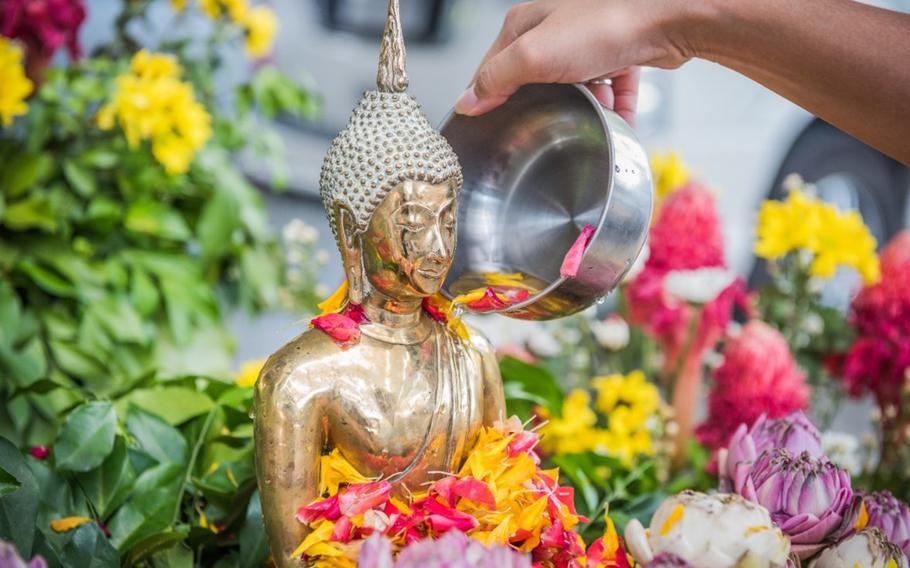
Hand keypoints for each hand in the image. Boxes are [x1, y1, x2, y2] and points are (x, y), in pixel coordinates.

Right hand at [455, 0, 694, 122]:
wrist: (665, 20)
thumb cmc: (603, 28)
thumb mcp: (534, 56)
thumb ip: (496, 78)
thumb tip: (467, 101)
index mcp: (524, 24)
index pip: (491, 67)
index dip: (489, 98)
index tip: (492, 124)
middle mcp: (553, 28)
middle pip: (533, 81)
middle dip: (544, 106)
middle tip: (546, 126)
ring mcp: (586, 40)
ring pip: (573, 88)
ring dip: (582, 108)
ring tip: (593, 116)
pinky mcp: (615, 53)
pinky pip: (608, 89)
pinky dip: (613, 107)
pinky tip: (618, 118)